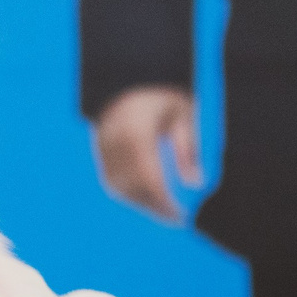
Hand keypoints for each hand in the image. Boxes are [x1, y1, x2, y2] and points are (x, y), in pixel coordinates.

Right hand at [93, 86, 201, 224]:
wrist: (128, 77)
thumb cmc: (163, 94)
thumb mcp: (183, 115)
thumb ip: (188, 149)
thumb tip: (196, 184)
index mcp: (138, 133)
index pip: (150, 179)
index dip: (164, 202)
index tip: (181, 217)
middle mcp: (116, 143)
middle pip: (134, 187)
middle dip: (154, 207)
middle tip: (175, 219)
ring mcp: (104, 147)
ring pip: (120, 187)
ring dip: (141, 203)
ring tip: (163, 211)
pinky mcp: (100, 150)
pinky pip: (112, 180)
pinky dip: (129, 193)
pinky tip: (147, 198)